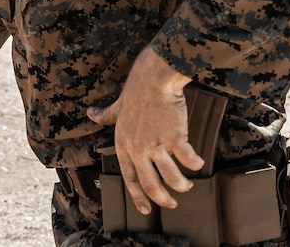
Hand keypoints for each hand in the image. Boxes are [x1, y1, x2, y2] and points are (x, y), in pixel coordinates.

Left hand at [86, 48, 202, 213]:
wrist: (153, 80)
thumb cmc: (136, 92)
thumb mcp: (117, 107)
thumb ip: (105, 115)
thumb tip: (90, 113)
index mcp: (123, 144)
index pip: (128, 178)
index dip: (137, 196)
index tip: (146, 209)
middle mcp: (138, 149)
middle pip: (151, 185)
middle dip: (163, 200)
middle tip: (172, 205)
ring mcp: (156, 146)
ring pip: (172, 178)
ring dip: (182, 185)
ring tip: (187, 185)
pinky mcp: (175, 139)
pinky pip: (189, 161)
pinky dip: (196, 164)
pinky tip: (198, 162)